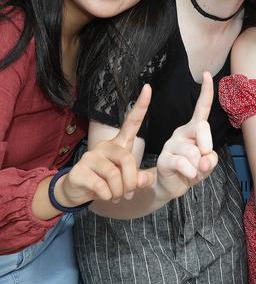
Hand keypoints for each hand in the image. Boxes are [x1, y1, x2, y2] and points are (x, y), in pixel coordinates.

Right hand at [57, 85, 154, 205]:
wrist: (77, 191)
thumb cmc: (107, 182)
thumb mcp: (127, 180)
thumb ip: (140, 179)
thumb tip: (143, 180)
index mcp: (120, 143)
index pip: (132, 122)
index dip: (141, 106)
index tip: (149, 87)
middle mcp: (105, 145)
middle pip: (127, 159)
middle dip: (131, 181)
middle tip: (128, 193)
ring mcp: (91, 156)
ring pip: (114, 175)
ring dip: (119, 191)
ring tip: (116, 196)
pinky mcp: (79, 170)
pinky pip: (101, 186)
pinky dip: (107, 195)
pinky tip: (104, 196)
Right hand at [156, 72, 218, 198]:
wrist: (174, 186)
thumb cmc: (193, 170)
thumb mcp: (208, 164)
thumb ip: (210, 160)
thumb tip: (204, 159)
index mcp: (193, 129)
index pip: (201, 108)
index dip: (206, 92)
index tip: (206, 74)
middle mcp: (181, 132)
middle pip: (202, 128)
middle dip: (208, 146)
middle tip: (204, 161)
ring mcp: (171, 143)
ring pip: (193, 151)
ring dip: (199, 166)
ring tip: (194, 172)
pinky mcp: (164, 158)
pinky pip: (183, 162)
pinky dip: (191, 172)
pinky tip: (189, 175)